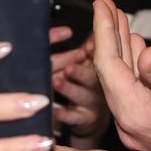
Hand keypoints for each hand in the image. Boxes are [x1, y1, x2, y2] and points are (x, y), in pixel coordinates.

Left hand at [49, 26, 110, 144]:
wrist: (92, 121)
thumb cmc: (88, 89)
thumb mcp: (90, 68)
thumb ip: (89, 50)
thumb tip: (92, 29)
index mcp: (99, 72)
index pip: (96, 59)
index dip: (92, 52)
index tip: (87, 46)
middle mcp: (98, 88)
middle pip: (90, 78)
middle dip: (80, 71)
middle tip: (69, 66)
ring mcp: (91, 105)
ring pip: (80, 96)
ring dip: (68, 88)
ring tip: (55, 82)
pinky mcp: (83, 120)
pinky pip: (72, 117)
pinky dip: (61, 113)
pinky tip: (51, 109)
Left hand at [91, 0, 150, 150]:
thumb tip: (144, 54)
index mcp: (140, 117)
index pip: (109, 67)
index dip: (104, 32)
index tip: (101, 4)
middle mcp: (132, 128)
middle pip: (110, 74)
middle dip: (109, 36)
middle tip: (106, 4)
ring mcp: (139, 130)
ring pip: (121, 82)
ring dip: (121, 50)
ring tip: (119, 19)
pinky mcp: (150, 129)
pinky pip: (133, 92)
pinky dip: (133, 67)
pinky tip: (136, 48)